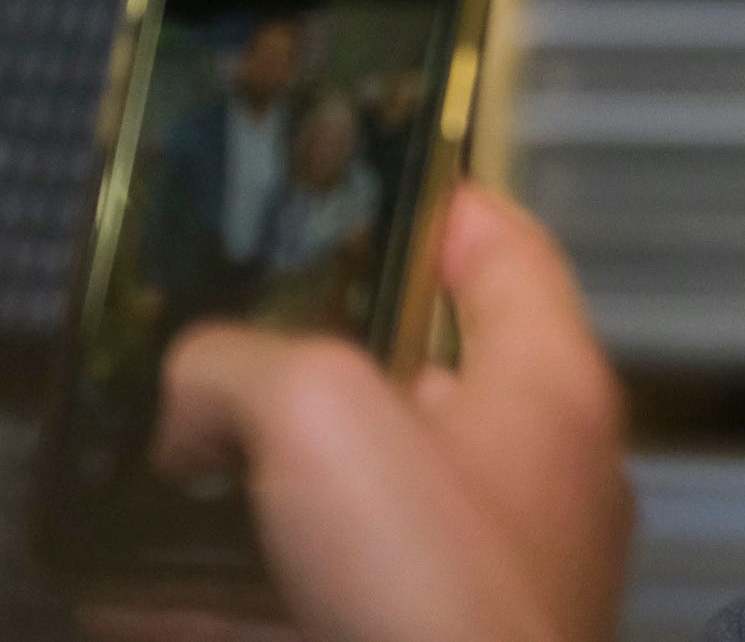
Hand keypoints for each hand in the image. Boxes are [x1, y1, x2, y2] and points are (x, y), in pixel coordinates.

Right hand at [83, 185, 632, 641]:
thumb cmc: (435, 594)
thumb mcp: (322, 415)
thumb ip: (251, 366)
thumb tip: (202, 396)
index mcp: (550, 387)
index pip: (506, 247)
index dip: (430, 200)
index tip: (357, 180)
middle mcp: (540, 472)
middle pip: (427, 371)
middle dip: (316, 357)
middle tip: (223, 341)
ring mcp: (496, 569)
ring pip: (370, 490)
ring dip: (275, 477)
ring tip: (178, 464)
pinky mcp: (439, 635)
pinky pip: (335, 593)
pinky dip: (256, 586)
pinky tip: (162, 589)